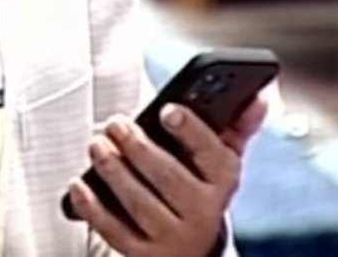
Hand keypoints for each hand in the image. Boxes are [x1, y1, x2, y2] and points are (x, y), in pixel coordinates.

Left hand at [67, 94, 268, 255]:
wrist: (194, 249)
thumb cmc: (200, 189)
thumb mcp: (221, 159)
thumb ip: (235, 126)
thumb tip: (258, 97)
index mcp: (222, 182)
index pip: (213, 155)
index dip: (192, 131)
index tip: (168, 109)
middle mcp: (201, 212)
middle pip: (170, 179)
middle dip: (140, 148)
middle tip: (116, 123)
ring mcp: (172, 236)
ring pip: (141, 205)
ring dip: (115, 172)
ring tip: (97, 145)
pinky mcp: (144, 254)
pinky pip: (116, 232)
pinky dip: (94, 208)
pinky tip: (79, 184)